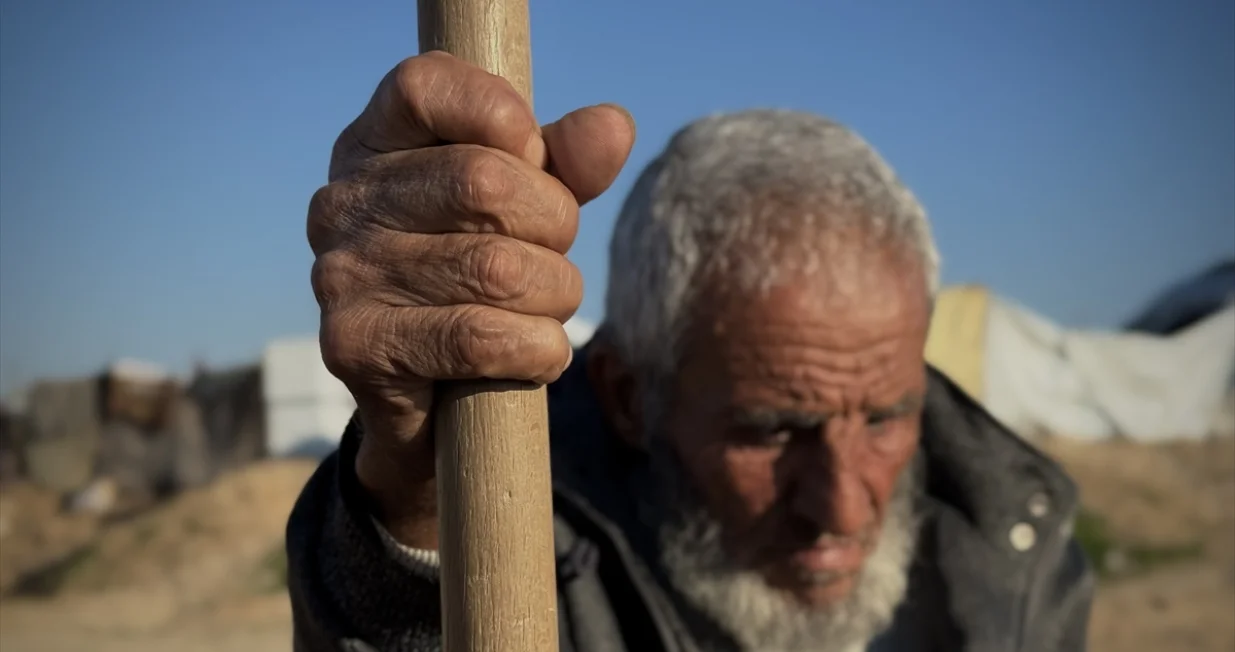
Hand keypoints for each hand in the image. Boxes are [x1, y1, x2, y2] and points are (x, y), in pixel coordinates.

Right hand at [307, 51, 634, 544]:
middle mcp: (343, 202)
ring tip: (547, 309)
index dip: (499, 114)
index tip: (532, 155)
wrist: (425, 403)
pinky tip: (537, 353)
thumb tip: (613, 127)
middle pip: (487, 182)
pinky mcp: (354, 346)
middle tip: (555, 256)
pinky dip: (537, 350)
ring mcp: (341, 274)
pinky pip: (481, 337)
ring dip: (555, 297)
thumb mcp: (525, 209)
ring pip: (499, 269)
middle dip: (555, 226)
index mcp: (375, 144)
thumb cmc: (479, 279)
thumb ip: (565, 164)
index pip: (425, 85)